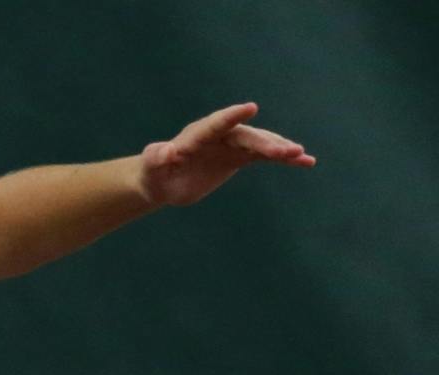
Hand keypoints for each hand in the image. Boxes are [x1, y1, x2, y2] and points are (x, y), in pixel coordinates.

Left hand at [139, 103, 314, 206]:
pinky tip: (307, 162)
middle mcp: (219, 134)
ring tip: (300, 155)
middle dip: (265, 142)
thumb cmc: (154, 174)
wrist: (163, 181)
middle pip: (246, 135)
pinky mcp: (241, 155)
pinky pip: (266, 155)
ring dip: (280, 148)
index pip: (216, 123)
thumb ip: (157, 158)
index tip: (251, 108)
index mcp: (197, 135)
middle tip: (286, 150)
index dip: (232, 116)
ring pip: (260, 143)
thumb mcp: (152, 169)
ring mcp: (233, 143)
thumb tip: (164, 151)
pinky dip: (285, 158)